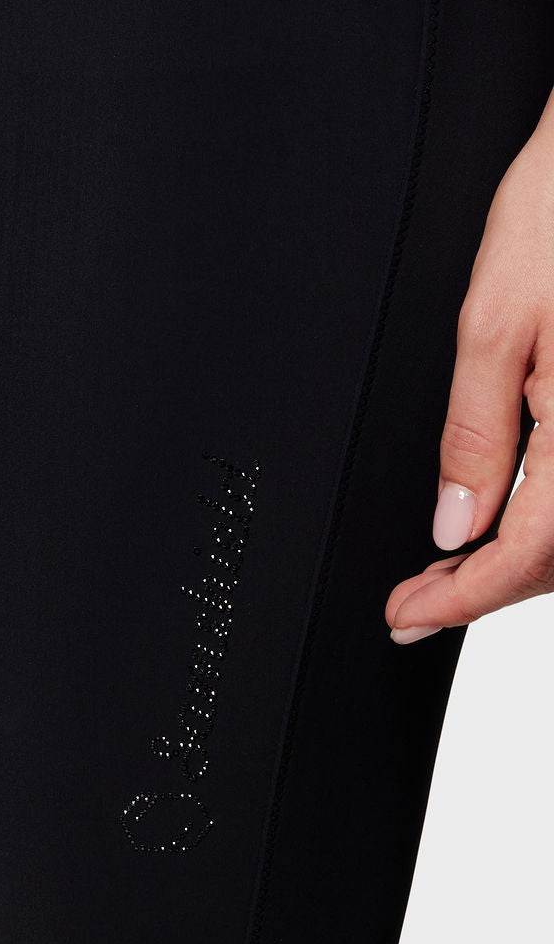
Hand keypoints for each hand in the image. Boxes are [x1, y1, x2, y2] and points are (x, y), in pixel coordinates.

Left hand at [384, 93, 553, 644]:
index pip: (525, 554)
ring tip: (440, 576)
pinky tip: (498, 520)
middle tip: (410, 604)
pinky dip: (540, 524)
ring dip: (509, 565)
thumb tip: (454, 524)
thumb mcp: (494, 326)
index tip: (403, 617)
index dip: (461, 599)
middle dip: (480, 591)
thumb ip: (475, 435)